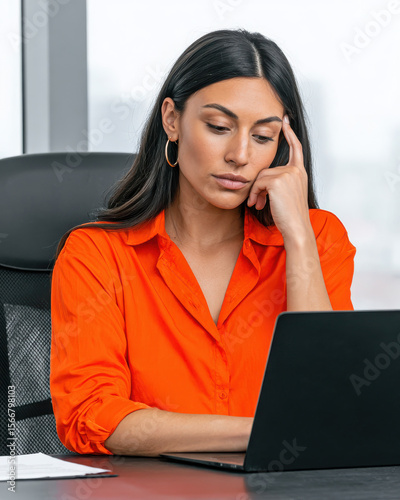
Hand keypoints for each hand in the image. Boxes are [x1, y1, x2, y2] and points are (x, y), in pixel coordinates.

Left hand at [246, 115, 311, 243]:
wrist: (296, 228)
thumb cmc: (290, 216)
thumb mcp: (285, 195)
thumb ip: (277, 183)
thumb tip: (260, 183)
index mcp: (299, 172)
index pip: (296, 148)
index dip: (290, 134)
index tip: (284, 121)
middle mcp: (295, 170)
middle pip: (267, 169)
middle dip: (259, 186)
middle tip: (257, 201)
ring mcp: (288, 174)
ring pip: (261, 177)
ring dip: (255, 192)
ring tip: (257, 204)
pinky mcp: (278, 180)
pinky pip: (258, 183)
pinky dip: (254, 194)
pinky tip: (257, 205)